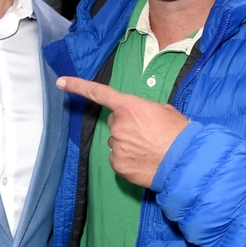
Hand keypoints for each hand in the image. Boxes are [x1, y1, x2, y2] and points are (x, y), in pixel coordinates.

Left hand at [57, 76, 189, 187]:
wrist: (184, 161)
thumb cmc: (178, 134)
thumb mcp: (164, 111)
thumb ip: (144, 109)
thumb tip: (140, 117)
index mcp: (129, 107)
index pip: (99, 93)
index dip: (78, 86)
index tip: (61, 82)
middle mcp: (118, 125)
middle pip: (115, 122)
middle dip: (127, 126)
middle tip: (147, 133)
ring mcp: (116, 146)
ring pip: (116, 142)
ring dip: (128, 144)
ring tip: (149, 148)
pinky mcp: (117, 164)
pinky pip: (117, 158)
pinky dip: (128, 159)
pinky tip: (143, 160)